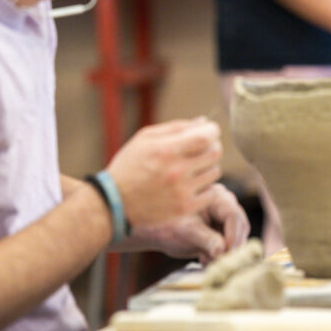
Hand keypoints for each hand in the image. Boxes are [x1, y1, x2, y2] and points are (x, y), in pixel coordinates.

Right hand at [106, 117, 222, 227]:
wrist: (115, 202)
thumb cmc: (129, 165)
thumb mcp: (145, 138)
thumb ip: (176, 127)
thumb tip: (204, 122)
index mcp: (166, 150)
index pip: (207, 136)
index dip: (213, 131)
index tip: (209, 132)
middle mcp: (177, 171)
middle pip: (215, 152)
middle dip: (212, 147)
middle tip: (201, 150)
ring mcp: (182, 191)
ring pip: (215, 172)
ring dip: (208, 167)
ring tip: (193, 168)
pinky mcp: (185, 208)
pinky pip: (212, 193)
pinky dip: (207, 187)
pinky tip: (194, 185)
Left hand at [129, 184, 249, 264]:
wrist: (158, 230)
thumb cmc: (168, 225)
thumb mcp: (185, 232)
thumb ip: (204, 239)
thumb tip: (222, 250)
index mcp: (216, 197)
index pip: (233, 216)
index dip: (233, 236)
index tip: (226, 254)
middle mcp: (225, 205)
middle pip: (240, 227)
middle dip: (230, 247)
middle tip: (215, 261)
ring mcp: (225, 218)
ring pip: (237, 238)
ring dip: (224, 253)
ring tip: (204, 259)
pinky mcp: (224, 231)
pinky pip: (231, 246)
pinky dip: (219, 256)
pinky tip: (203, 258)